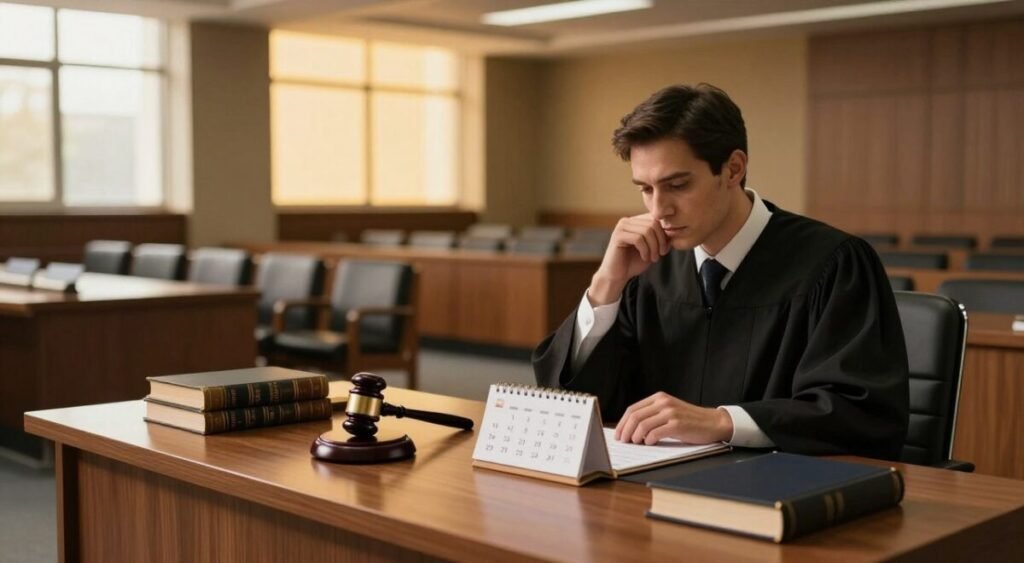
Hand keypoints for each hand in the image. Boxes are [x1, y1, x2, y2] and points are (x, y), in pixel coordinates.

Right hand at [588, 214, 668, 304]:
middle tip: (661, 254)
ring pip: (647, 231)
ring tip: (653, 258)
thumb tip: (674, 231)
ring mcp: (621, 227)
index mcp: (636, 221)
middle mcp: (628, 221)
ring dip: (654, 247)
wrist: (617, 276)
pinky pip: (638, 239)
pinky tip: (645, 257)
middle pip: (653, 223)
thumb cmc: (634, 262)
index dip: (665, 233)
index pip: (656, 219)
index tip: (665, 249)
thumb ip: (662, 239)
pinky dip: (645, 250)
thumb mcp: (653, 249)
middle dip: (661, 240)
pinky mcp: (617, 236)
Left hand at [613, 392, 732, 444]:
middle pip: (635, 416)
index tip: (618, 434)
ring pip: (642, 425)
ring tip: (636, 443)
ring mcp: (670, 413)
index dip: (622, 423)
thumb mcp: (669, 411)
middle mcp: (663, 402)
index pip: (633, 409)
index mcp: (659, 398)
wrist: (713, 422)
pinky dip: (649, 440)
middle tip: (623, 441)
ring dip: (635, 437)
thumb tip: (630, 429)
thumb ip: (653, 415)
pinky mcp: (677, 425)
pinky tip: (650, 443)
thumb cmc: (689, 420)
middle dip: (625, 431)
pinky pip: (655, 433)